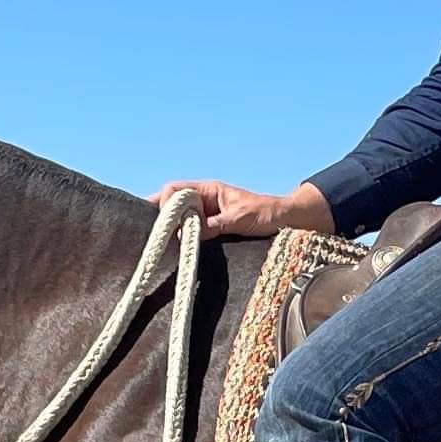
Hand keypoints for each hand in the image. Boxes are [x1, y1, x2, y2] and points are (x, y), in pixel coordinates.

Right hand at [157, 178, 328, 240]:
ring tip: (162, 246)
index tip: (162, 221)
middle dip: (162, 218)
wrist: (287, 221)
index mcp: (209, 190)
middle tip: (153, 236)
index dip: (164, 203)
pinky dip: (184, 241)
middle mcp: (205, 201)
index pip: (175, 190)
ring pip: (181, 221)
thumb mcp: (238, 219)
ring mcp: (208, 216)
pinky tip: (178, 251)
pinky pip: (193, 234)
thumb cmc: (266, 213)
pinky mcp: (213, 230)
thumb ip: (213, 225)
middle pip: (173, 206)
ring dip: (173, 231)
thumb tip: (185, 234)